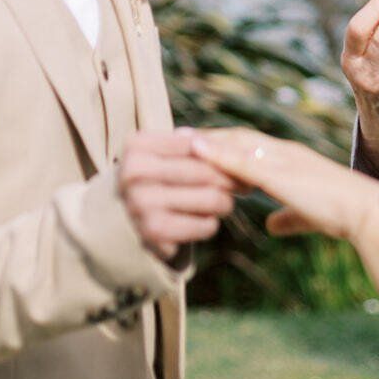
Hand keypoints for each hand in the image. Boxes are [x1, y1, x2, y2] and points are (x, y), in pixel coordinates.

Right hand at [119, 129, 235, 260]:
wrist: (127, 220)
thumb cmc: (159, 179)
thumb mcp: (168, 155)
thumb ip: (199, 146)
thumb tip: (248, 148)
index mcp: (136, 146)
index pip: (197, 145)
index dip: (226, 152)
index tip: (250, 158)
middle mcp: (133, 173)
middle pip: (206, 172)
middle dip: (232, 179)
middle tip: (246, 184)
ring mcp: (140, 204)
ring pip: (212, 199)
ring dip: (224, 203)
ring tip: (222, 202)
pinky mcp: (153, 233)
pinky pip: (206, 225)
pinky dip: (210, 224)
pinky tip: (202, 221)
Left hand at [193, 128, 378, 241]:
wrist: (363, 211)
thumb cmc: (341, 214)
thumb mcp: (306, 215)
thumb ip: (287, 218)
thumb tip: (270, 225)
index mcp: (291, 159)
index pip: (251, 145)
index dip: (226, 143)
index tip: (201, 144)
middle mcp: (283, 152)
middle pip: (239, 137)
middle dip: (210, 136)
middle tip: (179, 136)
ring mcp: (280, 160)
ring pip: (236, 144)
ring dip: (207, 140)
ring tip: (178, 140)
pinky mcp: (277, 173)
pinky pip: (241, 160)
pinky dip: (217, 153)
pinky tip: (196, 151)